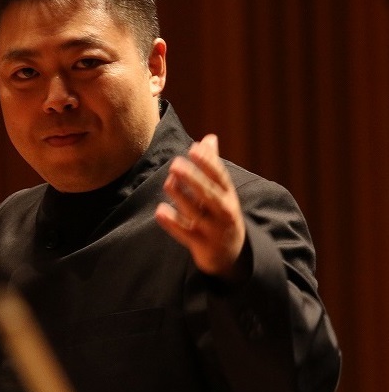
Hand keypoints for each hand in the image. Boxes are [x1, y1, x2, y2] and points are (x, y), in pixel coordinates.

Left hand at [155, 134, 247, 281]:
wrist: (230, 254)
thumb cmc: (220, 214)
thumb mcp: (221, 191)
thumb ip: (212, 165)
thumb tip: (209, 138)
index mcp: (228, 196)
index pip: (220, 177)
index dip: (208, 163)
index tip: (194, 148)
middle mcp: (223, 212)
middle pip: (209, 194)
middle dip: (194, 179)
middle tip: (175, 163)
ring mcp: (213, 230)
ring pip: (196, 213)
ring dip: (181, 197)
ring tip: (168, 182)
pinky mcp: (201, 245)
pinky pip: (185, 234)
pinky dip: (173, 224)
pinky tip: (160, 211)